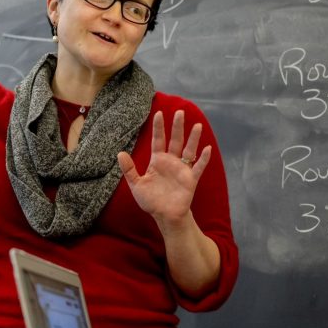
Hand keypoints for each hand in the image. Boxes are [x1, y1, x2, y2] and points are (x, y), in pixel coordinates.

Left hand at [118, 110, 211, 225]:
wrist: (164, 216)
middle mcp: (171, 162)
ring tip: (197, 125)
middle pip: (175, 140)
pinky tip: (207, 149)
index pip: (158, 140)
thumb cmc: (151, 201)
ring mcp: (182, 169)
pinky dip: (203, 158)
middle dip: (177, 126)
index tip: (158, 113)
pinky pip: (198, 167)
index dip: (158, 128)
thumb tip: (120, 153)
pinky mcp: (190, 179)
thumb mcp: (136, 185)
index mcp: (158, 161)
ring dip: (193, 138)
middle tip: (179, 111)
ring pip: (189, 150)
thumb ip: (129, 170)